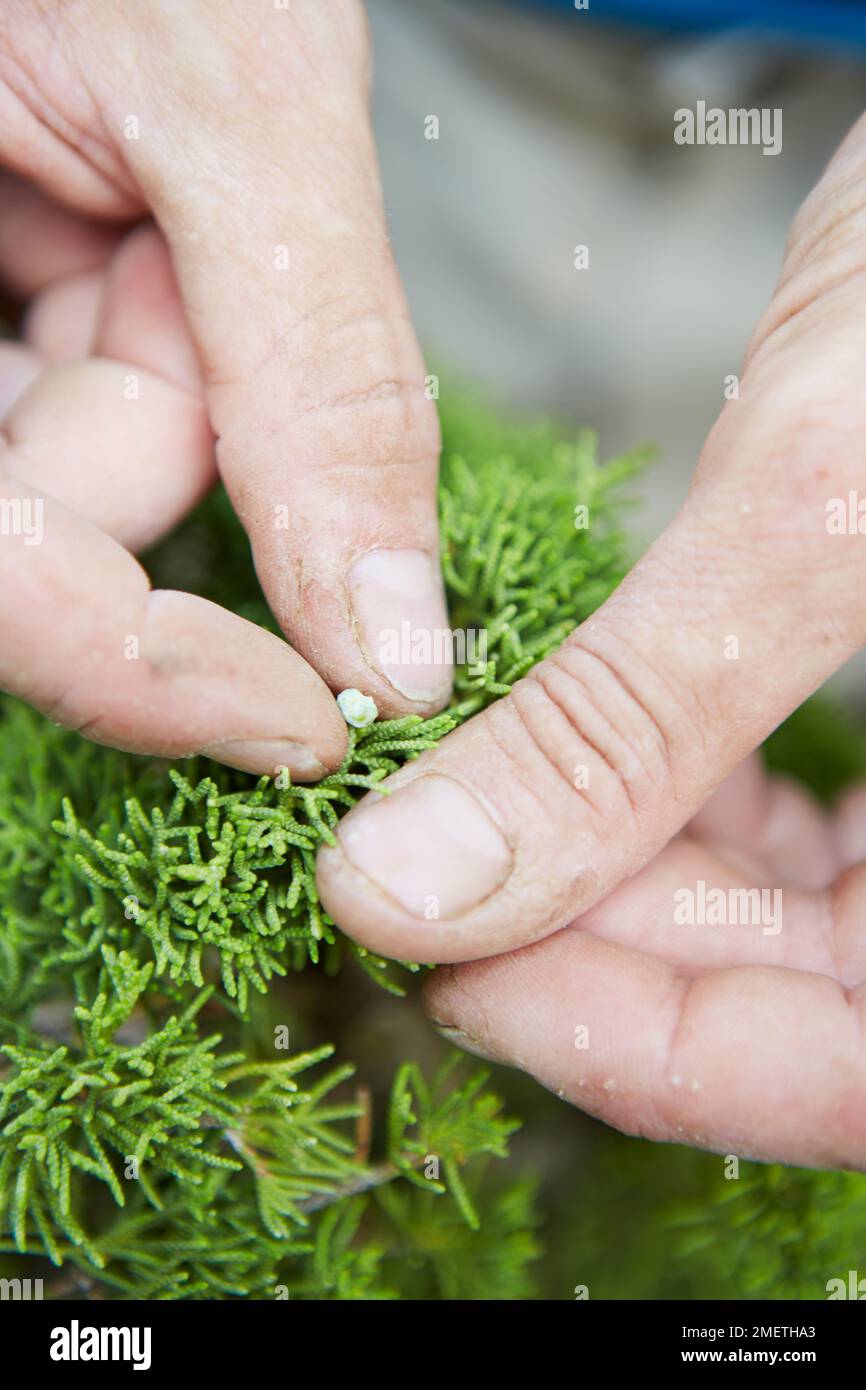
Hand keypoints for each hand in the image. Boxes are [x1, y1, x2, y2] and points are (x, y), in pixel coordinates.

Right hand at [0, 0, 449, 777]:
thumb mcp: (232, 93)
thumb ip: (317, 381)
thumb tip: (383, 639)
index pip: (4, 591)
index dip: (152, 679)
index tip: (316, 722)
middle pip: (51, 529)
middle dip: (181, 419)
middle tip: (201, 253)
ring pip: (85, 460)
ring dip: (180, 349)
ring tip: (166, 174)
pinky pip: (89, 381)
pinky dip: (164, 321)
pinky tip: (147, 205)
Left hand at [317, 115, 865, 1162]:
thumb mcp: (821, 498)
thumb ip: (626, 725)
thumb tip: (414, 891)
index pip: (851, 1073)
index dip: (654, 1056)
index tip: (459, 977)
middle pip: (796, 1007)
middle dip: (602, 956)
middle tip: (422, 886)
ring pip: (766, 927)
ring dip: (602, 882)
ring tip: (458, 817)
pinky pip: (765, 828)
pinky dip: (642, 805)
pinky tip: (549, 760)